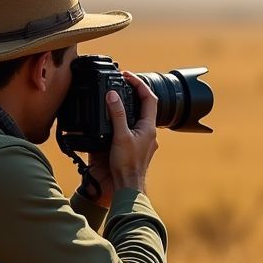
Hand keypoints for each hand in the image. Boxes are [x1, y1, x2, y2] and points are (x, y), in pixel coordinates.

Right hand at [85, 72, 158, 205]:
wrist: (127, 186)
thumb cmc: (126, 165)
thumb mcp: (120, 136)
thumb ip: (117, 115)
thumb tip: (113, 95)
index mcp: (148, 127)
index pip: (149, 98)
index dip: (139, 84)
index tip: (127, 76)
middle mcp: (149, 132)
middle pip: (146, 106)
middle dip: (135, 92)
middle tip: (123, 84)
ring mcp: (144, 140)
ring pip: (140, 117)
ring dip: (131, 106)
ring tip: (118, 98)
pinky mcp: (137, 147)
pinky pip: (134, 128)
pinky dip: (126, 119)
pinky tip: (116, 121)